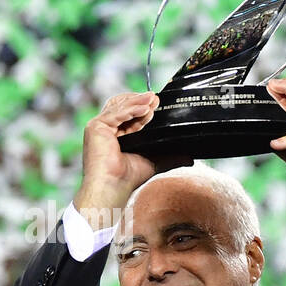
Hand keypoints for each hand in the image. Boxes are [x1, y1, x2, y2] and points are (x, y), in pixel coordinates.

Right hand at [73, 92, 165, 220]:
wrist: (114, 187)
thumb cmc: (127, 178)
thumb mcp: (153, 162)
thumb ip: (170, 157)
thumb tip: (189, 158)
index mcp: (116, 135)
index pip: (129, 114)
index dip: (143, 107)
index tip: (157, 103)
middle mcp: (106, 130)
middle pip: (122, 106)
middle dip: (139, 100)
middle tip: (156, 98)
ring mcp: (98, 127)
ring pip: (119, 106)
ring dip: (137, 101)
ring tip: (152, 99)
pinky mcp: (95, 127)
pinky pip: (115, 114)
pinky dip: (130, 109)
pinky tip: (144, 108)